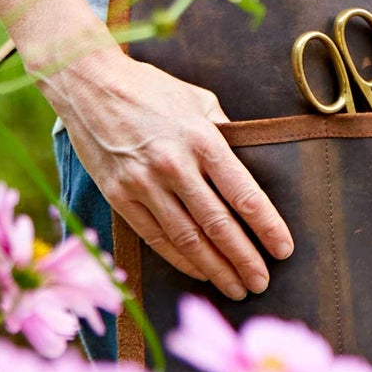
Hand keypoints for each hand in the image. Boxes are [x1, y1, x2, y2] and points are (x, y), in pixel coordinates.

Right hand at [42, 46, 292, 300]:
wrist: (88, 83)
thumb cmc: (150, 90)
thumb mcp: (198, 100)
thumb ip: (224, 133)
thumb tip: (247, 164)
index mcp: (201, 139)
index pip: (243, 193)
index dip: (267, 226)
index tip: (283, 249)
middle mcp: (174, 165)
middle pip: (218, 224)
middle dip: (244, 258)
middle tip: (262, 283)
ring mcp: (144, 183)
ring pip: (187, 238)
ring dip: (215, 268)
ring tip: (236, 287)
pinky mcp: (119, 195)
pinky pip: (155, 237)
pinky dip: (180, 259)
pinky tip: (199, 273)